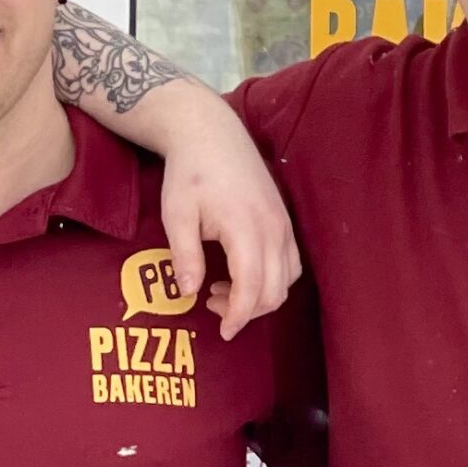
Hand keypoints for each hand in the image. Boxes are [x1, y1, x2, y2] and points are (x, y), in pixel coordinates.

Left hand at [153, 100, 299, 337]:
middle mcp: (272, 228)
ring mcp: (283, 224)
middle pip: (275, 290)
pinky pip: (291, 263)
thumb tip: (189, 293)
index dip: (239, 316)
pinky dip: (271, 280)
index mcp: (245, 227)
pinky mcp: (284, 220)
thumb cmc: (189, 173)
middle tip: (212, 305)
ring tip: (223, 290)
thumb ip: (185, 256)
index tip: (223, 332)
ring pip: (287, 280)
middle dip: (247, 311)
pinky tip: (241, 273)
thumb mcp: (176, 215)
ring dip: (260, 297)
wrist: (210, 134)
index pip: (252, 287)